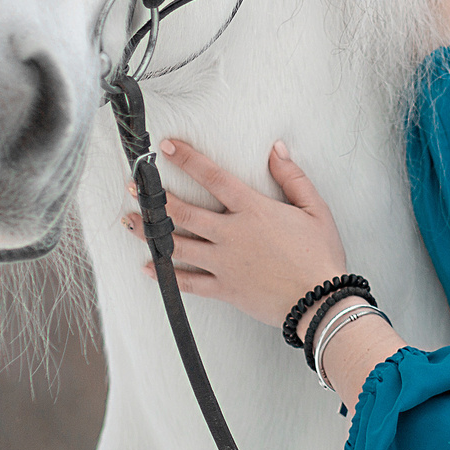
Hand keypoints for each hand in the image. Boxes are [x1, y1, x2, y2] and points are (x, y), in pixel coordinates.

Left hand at [121, 137, 350, 332]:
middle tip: (133, 186)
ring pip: (178, 245)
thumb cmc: (320, 255)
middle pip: (183, 212)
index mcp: (253, 210)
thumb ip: (293, 177)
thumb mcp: (315, 209)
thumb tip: (276, 149)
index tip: (166, 147)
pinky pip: (188, 282)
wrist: (321, 302)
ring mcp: (225, 263)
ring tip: (129, 221)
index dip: (187, 159)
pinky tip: (149, 268)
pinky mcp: (225, 289)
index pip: (213, 178)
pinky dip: (166, 276)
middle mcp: (232, 234)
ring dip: (150, 233)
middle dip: (155, 197)